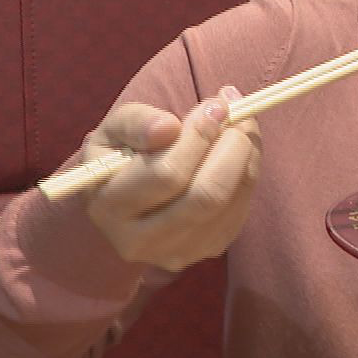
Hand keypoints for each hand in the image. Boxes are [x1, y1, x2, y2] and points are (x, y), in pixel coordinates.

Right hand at [79, 87, 262, 272]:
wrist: (125, 199)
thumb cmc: (121, 155)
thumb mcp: (114, 129)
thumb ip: (137, 122)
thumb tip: (168, 127)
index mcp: (109, 205)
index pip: (165, 174)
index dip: (198, 137)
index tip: (215, 105)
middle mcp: (139, 240)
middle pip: (204, 196)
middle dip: (231, 148)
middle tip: (237, 114)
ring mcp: (175, 252)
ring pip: (228, 204)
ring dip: (245, 158)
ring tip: (240, 126)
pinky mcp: (205, 251)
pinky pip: (240, 212)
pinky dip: (248, 175)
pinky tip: (238, 152)